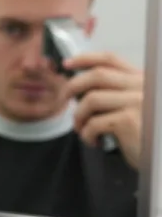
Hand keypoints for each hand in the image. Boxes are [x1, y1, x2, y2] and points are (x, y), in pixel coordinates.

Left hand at [64, 51, 143, 169]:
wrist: (160, 158)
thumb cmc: (148, 135)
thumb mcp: (137, 107)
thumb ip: (117, 93)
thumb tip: (81, 88)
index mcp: (143, 80)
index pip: (111, 60)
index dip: (85, 59)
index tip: (67, 64)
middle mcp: (143, 87)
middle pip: (97, 75)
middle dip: (73, 86)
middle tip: (64, 99)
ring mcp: (137, 102)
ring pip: (91, 99)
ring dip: (78, 115)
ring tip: (81, 128)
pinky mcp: (129, 121)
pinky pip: (94, 123)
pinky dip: (86, 133)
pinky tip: (92, 140)